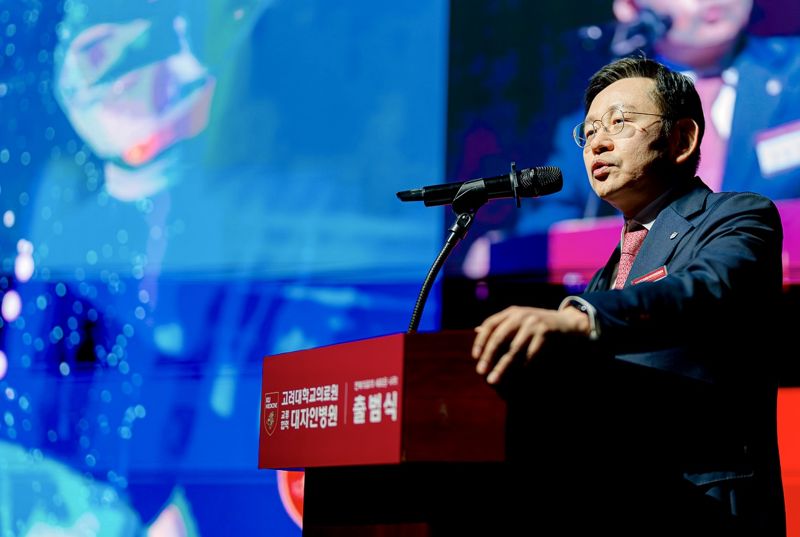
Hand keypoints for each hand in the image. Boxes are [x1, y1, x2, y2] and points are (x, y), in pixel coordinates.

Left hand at [472, 305, 589, 384]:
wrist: (568, 323)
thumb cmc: (539, 324)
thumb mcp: (520, 319)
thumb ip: (501, 325)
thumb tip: (476, 330)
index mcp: (512, 312)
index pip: (490, 324)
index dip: (481, 340)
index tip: (475, 356)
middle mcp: (521, 315)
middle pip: (499, 337)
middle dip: (488, 356)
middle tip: (480, 372)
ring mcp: (533, 324)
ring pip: (514, 350)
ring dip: (502, 367)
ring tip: (494, 380)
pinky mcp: (545, 334)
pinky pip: (530, 356)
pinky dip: (521, 369)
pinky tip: (515, 379)